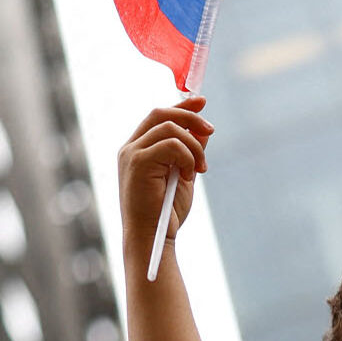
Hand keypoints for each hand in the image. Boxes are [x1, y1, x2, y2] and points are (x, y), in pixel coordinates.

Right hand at [117, 96, 213, 257]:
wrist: (153, 238)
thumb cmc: (166, 214)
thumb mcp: (184, 176)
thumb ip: (190, 152)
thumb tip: (204, 129)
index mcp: (138, 150)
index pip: (158, 117)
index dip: (181, 106)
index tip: (202, 101)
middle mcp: (130, 148)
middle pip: (160, 113)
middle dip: (190, 116)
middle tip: (211, 131)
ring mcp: (131, 154)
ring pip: (170, 128)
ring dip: (194, 146)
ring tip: (200, 170)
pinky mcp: (138, 162)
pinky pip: (172, 144)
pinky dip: (188, 157)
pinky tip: (189, 176)